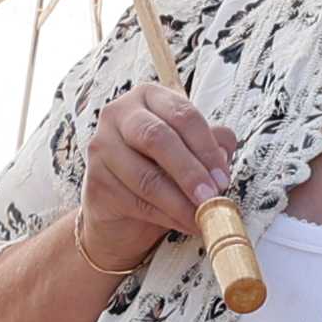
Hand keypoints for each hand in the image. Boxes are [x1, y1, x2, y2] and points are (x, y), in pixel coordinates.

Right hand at [69, 78, 244, 280]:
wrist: (122, 209)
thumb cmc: (160, 170)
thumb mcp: (190, 152)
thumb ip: (210, 144)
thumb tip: (225, 149)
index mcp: (149, 97)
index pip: (182, 115)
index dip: (207, 148)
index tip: (223, 177)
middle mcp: (119, 114)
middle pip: (157, 138)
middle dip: (190, 172)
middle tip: (212, 197)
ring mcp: (102, 147)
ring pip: (146, 176)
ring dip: (181, 202)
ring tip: (203, 218)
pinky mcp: (96, 182)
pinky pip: (137, 202)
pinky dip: (167, 217)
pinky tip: (185, 224)